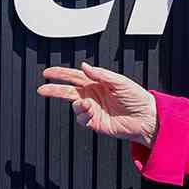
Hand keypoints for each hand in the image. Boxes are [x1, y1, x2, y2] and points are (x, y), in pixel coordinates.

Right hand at [37, 62, 158, 143]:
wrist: (146, 119)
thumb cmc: (137, 98)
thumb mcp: (119, 81)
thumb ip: (100, 74)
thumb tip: (84, 66)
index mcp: (97, 83)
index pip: (75, 76)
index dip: (61, 74)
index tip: (47, 73)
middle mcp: (93, 95)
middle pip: (68, 91)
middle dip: (54, 90)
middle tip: (42, 89)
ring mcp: (93, 109)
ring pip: (74, 106)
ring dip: (77, 105)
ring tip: (86, 105)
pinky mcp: (95, 123)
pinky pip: (82, 119)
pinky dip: (83, 116)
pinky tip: (91, 113)